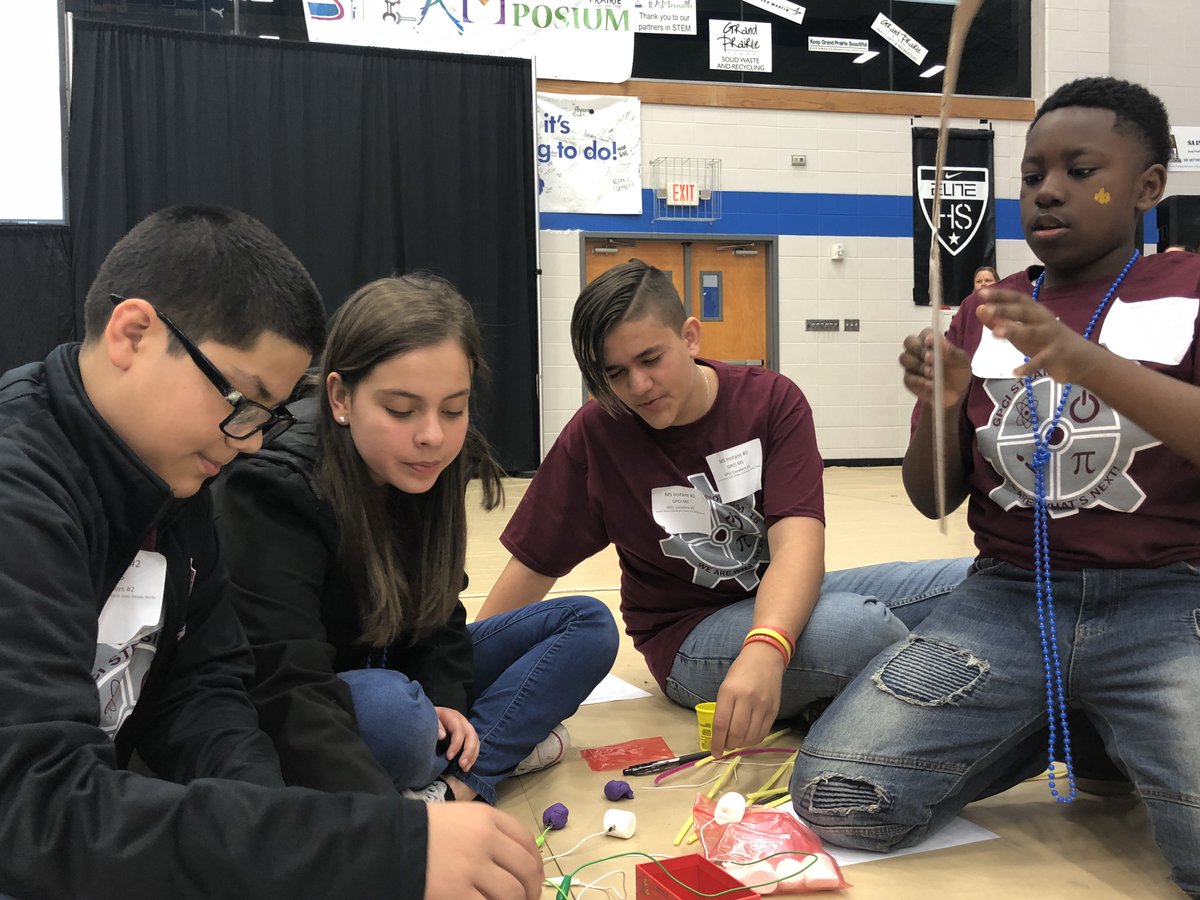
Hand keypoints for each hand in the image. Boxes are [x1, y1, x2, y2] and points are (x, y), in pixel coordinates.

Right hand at [424, 804, 542, 899]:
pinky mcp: (457, 894)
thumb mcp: (460, 819)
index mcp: (486, 818)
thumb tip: (518, 861)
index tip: (535, 877)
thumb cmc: (424, 831)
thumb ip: (489, 834)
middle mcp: (485, 840)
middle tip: (529, 899)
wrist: (389, 843)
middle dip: (532, 889)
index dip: (536, 863)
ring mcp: (472, 868)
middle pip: (525, 869)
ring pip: (513, 893)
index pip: (526, 841)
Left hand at [435, 707, 479, 771]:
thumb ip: (436, 725)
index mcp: (454, 717)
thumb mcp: (431, 718)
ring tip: (465, 768)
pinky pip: (475, 745)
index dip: (456, 745)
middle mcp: (463, 722)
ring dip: (472, 756)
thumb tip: (442, 736)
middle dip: (468, 752)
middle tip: (461, 765)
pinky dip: (472, 756)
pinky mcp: (468, 735)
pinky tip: (467, 765)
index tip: (449, 757)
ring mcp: (467, 728)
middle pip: (471, 736)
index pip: (459, 731)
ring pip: (475, 741)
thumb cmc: (431, 718)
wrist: (433, 715)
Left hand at [708, 643, 784, 758]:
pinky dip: (753, 740)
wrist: (765, 657)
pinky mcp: (774, 710)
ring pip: (750, 736)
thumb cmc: (740, 671)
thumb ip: (723, 708)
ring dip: (741, 744)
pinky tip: (748, 737)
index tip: (714, 752)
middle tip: (726, 745)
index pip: (721, 724)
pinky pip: (763, 733)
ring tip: (737, 741)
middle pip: (736, 733)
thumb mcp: (725, 686)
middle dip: (729, 744)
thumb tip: (721, 734)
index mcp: (729, 691)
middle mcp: (746, 698)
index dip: (717, 742)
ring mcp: (762, 705)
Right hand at [899, 327, 971, 407]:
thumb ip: (951, 351)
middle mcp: (918, 350)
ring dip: (918, 366)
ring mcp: (911, 365)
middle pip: (909, 342)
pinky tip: (930, 384)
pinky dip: (919, 381)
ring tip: (932, 374)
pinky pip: (908, 378)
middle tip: (930, 359)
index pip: (925, 333)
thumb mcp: (961, 361)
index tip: (931, 342)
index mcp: (932, 341)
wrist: (956, 393)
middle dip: (918, 350)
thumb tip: (940, 343)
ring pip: (905, 359)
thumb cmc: (957, 372)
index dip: (926, 336)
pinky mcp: (909, 380)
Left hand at [976, 287, 1101, 383]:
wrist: (1083, 359)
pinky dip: (1029, 367)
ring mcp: (1052, 336)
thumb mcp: (1022, 332)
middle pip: (1024, 312)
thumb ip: (1000, 322)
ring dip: (1014, 331)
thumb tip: (979, 309)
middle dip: (1004, 309)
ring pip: (1032, 332)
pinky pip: (1042, 360)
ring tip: (995, 333)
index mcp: (1035, 312)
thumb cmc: (1047, 342)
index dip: (1000, 295)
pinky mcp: (1058, 354)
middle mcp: (1044, 320)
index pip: (1017, 299)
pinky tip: (1015, 372)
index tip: (981, 292)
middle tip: (985, 308)